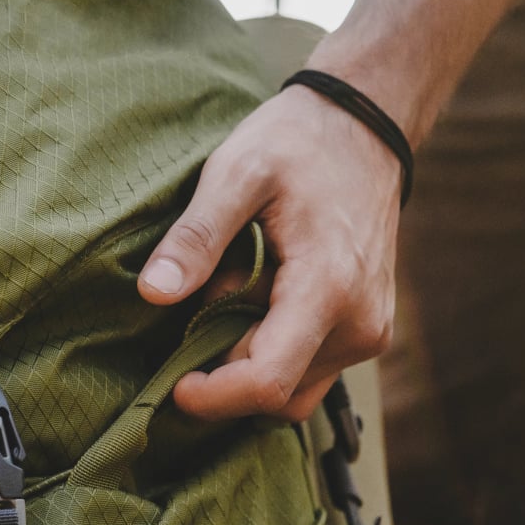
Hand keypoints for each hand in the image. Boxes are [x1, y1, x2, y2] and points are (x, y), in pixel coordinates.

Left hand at [139, 82, 405, 421]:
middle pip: (276, 390)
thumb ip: (197, 236)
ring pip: (294, 387)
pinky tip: (261, 294)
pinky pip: (312, 369)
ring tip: (238, 288)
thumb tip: (154, 294)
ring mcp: (370, 331)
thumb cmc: (299, 143)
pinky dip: (274, 347)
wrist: (363, 128)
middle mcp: (360, 324)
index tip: (173, 384)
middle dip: (227, 365)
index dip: (213, 396)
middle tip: (208, 295)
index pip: (267, 381)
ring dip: (250, 357)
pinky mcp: (368, 330)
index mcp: (329, 288)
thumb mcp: (236, 172)